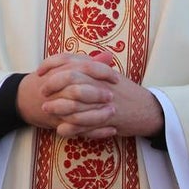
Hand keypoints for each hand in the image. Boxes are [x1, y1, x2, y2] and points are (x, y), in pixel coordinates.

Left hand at [30, 53, 163, 138]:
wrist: (149, 109)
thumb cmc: (124, 92)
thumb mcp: (107, 75)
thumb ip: (88, 67)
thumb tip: (63, 64)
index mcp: (98, 68)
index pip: (70, 59)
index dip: (51, 64)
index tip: (40, 72)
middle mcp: (101, 81)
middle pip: (70, 77)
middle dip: (52, 84)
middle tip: (42, 92)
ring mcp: (105, 100)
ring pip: (76, 101)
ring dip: (58, 106)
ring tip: (45, 110)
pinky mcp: (109, 118)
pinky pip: (86, 124)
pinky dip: (71, 127)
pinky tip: (60, 129)